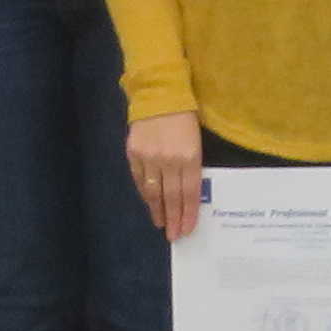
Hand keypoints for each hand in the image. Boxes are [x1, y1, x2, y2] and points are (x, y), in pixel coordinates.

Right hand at [128, 111, 205, 238]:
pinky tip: (149, 203)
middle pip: (172, 197)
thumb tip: (188, 194)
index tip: (186, 230)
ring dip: (158, 210)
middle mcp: (169, 160)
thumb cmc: (185, 118)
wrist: (160, 94)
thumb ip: (192, 166)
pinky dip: (145, 194)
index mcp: (190, 157)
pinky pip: (139, 179)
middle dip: (173, 219)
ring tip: (161, 223)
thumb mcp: (196, 142)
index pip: (190, 193)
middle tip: (173, 235)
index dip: (188, 214)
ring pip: (153, 192)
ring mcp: (149, 157)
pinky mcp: (134, 153)